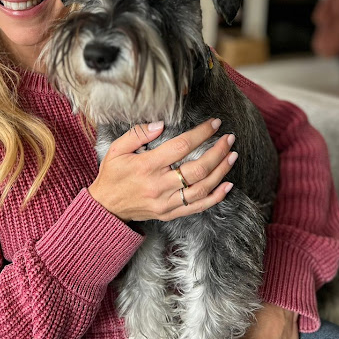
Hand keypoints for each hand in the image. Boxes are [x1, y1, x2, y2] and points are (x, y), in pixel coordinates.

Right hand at [87, 119, 236, 221]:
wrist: (105, 207)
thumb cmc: (112, 175)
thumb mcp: (117, 149)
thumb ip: (138, 134)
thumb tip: (160, 124)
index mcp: (147, 166)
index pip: (181, 147)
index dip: (201, 133)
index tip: (214, 124)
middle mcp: (159, 185)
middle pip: (197, 169)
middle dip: (218, 152)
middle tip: (229, 138)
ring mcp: (166, 202)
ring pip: (202, 188)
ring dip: (221, 171)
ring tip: (232, 156)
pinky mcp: (169, 214)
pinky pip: (197, 207)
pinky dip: (215, 197)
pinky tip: (227, 185)